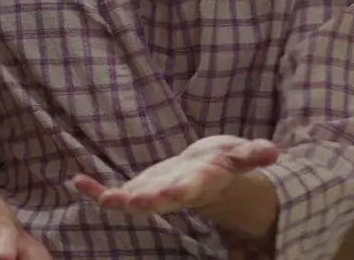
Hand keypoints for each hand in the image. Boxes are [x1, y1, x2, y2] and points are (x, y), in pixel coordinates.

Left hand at [72, 135, 279, 215]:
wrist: (205, 176)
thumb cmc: (221, 162)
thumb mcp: (238, 155)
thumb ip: (253, 154)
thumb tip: (275, 151)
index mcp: (197, 185)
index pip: (185, 192)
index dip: (171, 194)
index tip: (159, 195)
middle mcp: (172, 195)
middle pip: (156, 202)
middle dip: (141, 202)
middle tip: (123, 202)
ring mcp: (153, 196)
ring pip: (130, 202)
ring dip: (112, 199)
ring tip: (95, 193)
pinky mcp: (137, 191)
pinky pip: (114, 193)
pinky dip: (96, 190)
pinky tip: (78, 181)